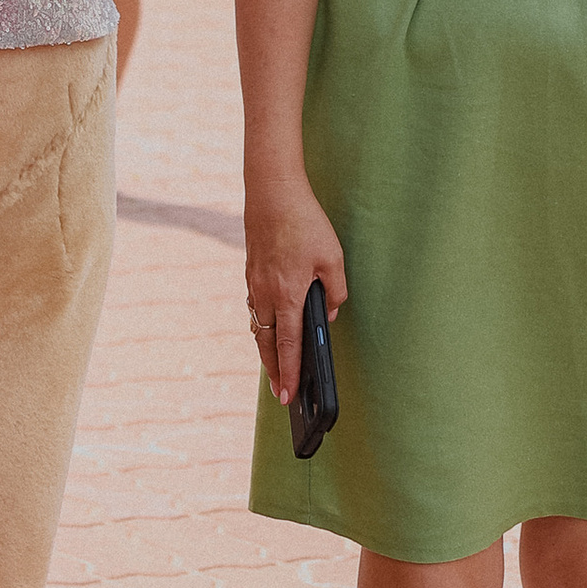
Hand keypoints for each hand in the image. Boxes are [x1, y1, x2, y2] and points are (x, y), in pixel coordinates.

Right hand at [245, 175, 347, 406]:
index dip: (290, 372)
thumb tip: (330, 313)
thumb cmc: (305, 223)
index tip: (289, 395)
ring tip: (275, 367)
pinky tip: (269, 328)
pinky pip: (254, 307)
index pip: (288, 344)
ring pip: (258, 326)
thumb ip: (336, 291)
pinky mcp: (251, 271)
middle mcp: (265, 293)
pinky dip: (261, 325)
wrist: (271, 192)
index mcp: (288, 294)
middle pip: (267, 343)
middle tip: (280, 393)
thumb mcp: (333, 257)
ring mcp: (254, 283)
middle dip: (274, 370)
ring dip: (266, 349)